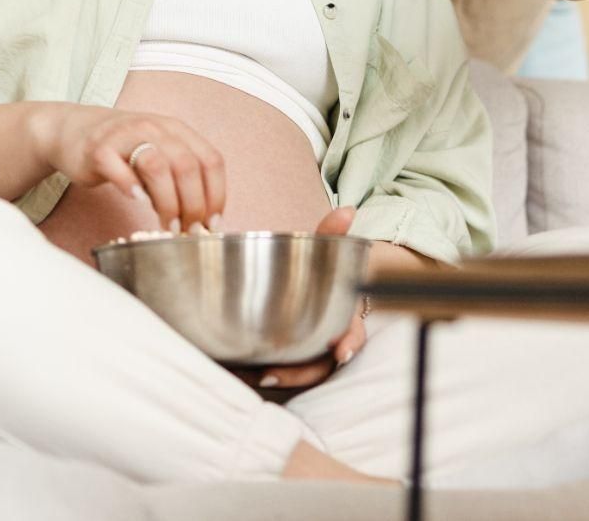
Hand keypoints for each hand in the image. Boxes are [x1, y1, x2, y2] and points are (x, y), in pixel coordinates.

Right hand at [40, 106, 226, 234]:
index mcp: (176, 129)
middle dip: (193, 205)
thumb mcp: (157, 152)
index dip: (216, 194)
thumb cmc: (122, 149)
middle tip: (189, 230)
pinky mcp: (99, 149)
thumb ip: (178, 176)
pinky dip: (133, 189)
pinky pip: (120, 170)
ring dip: (168, 202)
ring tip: (168, 225)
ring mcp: (125, 136)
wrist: (73, 131)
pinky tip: (138, 201)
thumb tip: (202, 217)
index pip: (210, 160)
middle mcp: (154, 127)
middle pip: (187, 166)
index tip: (212, 222)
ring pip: (158, 167)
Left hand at [234, 208, 370, 395]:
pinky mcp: (284, 359)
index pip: (352, 334)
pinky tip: (236, 373)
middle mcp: (326, 343)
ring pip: (296, 375)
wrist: (311, 286)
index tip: (341, 352)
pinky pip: (275, 373)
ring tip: (247, 376)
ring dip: (273, 378)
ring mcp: (306, 355)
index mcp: (343, 319)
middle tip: (271, 373)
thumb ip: (332, 234)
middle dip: (297, 373)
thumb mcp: (325, 252)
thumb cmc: (319, 272)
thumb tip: (348, 209)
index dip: (348, 344)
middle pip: (319, 366)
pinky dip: (257, 375)